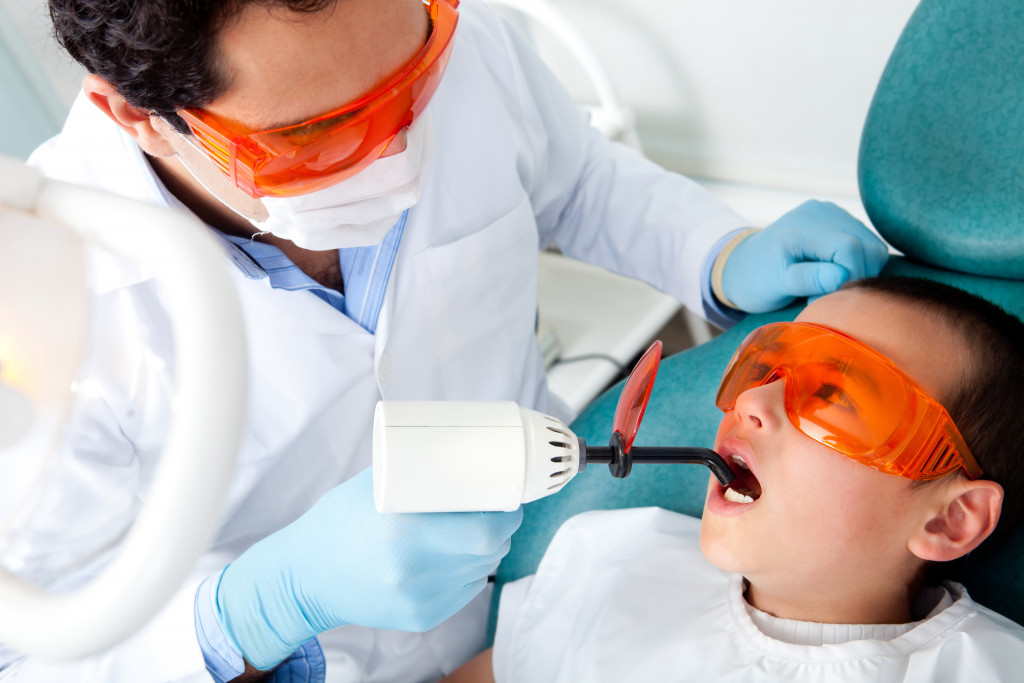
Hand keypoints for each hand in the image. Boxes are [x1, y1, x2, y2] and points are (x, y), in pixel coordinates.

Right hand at [215, 467, 522, 668]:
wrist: (306, 578)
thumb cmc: (339, 522)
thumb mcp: (373, 486)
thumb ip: (416, 470)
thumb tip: (461, 446)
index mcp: (403, 533)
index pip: (483, 530)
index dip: (505, 513)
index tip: (506, 496)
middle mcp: (414, 572)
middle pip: (489, 550)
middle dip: (502, 527)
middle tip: (497, 509)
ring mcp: (420, 600)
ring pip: (481, 570)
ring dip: (487, 549)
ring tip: (474, 528)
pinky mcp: (422, 619)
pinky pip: (465, 591)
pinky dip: (469, 570)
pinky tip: (453, 556)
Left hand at [721, 200, 888, 312]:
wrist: (744, 264)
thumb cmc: (756, 279)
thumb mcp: (776, 284)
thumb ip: (808, 278)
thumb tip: (842, 276)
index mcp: (802, 226)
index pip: (849, 249)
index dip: (850, 278)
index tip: (827, 298)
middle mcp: (822, 212)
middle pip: (868, 247)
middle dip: (857, 277)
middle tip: (826, 295)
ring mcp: (833, 213)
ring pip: (873, 247)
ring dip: (861, 272)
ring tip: (828, 286)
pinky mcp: (840, 220)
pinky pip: (867, 244)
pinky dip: (859, 264)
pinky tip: (835, 275)